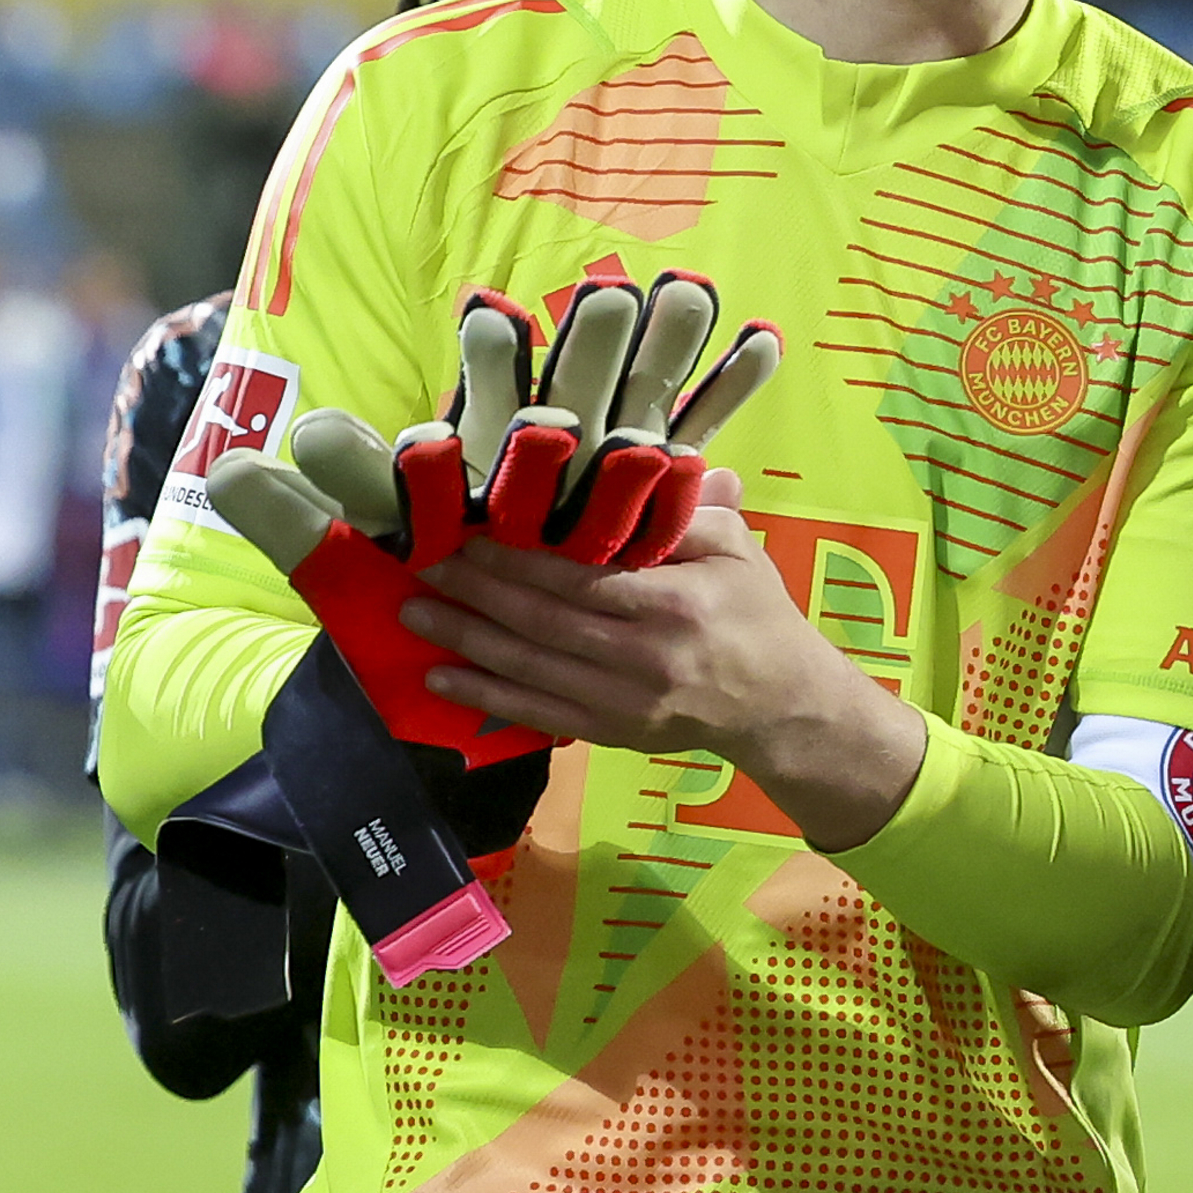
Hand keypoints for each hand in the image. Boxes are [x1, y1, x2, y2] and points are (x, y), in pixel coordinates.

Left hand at [203, 272, 779, 765]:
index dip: (515, 558)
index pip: (579, 577)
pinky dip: (485, 695)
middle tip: (420, 564)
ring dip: (465, 640)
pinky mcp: (610, 731)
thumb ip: (686, 509)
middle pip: (542, 621)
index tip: (465, 533)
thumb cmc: (757, 613)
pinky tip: (441, 676)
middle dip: (475, 592)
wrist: (781, 704)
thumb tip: (636, 461)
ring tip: (412, 613)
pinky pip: (537, 712)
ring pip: (530, 668)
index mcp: (674, 602)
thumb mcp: (738, 548)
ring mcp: (623, 702)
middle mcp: (643, 657)